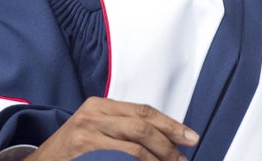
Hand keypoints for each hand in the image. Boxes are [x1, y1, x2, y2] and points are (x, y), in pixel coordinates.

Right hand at [26, 97, 198, 160]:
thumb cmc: (71, 150)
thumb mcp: (95, 129)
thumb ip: (123, 128)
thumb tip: (165, 139)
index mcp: (100, 105)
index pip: (144, 111)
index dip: (171, 124)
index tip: (191, 137)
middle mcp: (93, 114)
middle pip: (143, 126)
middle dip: (169, 144)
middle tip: (183, 159)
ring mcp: (86, 133)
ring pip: (134, 146)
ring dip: (157, 159)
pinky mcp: (83, 150)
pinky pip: (120, 159)